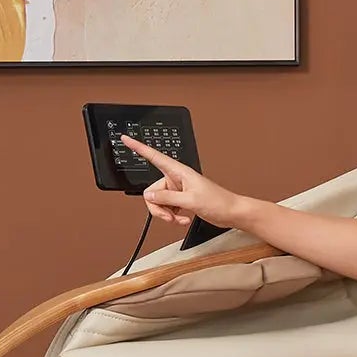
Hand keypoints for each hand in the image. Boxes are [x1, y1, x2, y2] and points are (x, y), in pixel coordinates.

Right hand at [118, 134, 243, 232]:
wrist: (231, 212)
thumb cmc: (218, 201)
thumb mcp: (190, 200)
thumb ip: (167, 197)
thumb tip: (149, 196)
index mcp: (178, 171)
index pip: (154, 156)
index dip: (138, 147)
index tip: (126, 139)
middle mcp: (176, 178)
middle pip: (152, 191)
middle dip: (158, 207)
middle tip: (169, 216)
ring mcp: (178, 190)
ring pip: (159, 202)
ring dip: (167, 214)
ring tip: (180, 217)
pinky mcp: (181, 199)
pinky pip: (167, 207)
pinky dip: (173, 216)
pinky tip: (183, 218)